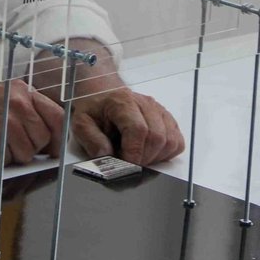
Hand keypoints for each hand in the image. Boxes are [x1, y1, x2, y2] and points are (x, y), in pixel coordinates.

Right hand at [0, 80, 65, 164]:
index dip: (58, 137)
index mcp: (21, 91)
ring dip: (10, 157)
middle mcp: (17, 103)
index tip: (55, 150)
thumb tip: (48, 137)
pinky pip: (6, 162)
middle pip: (43, 139)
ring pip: (26, 154)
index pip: (57, 116)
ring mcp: (6, 121)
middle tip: (8, 146)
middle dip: (30, 149)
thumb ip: (23, 112)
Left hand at [69, 88, 184, 165]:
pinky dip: (166, 153)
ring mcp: (159, 111)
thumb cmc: (94, 108)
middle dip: (143, 158)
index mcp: (122, 102)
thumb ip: (91, 140)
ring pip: (170, 141)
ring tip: (137, 156)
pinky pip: (177, 142)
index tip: (126, 166)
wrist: (103, 93)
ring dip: (155, 157)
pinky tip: (149, 152)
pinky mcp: (167, 119)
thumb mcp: (81, 123)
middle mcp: (145, 104)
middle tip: (127, 162)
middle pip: (157, 137)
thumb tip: (106, 156)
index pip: (138, 130)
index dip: (134, 153)